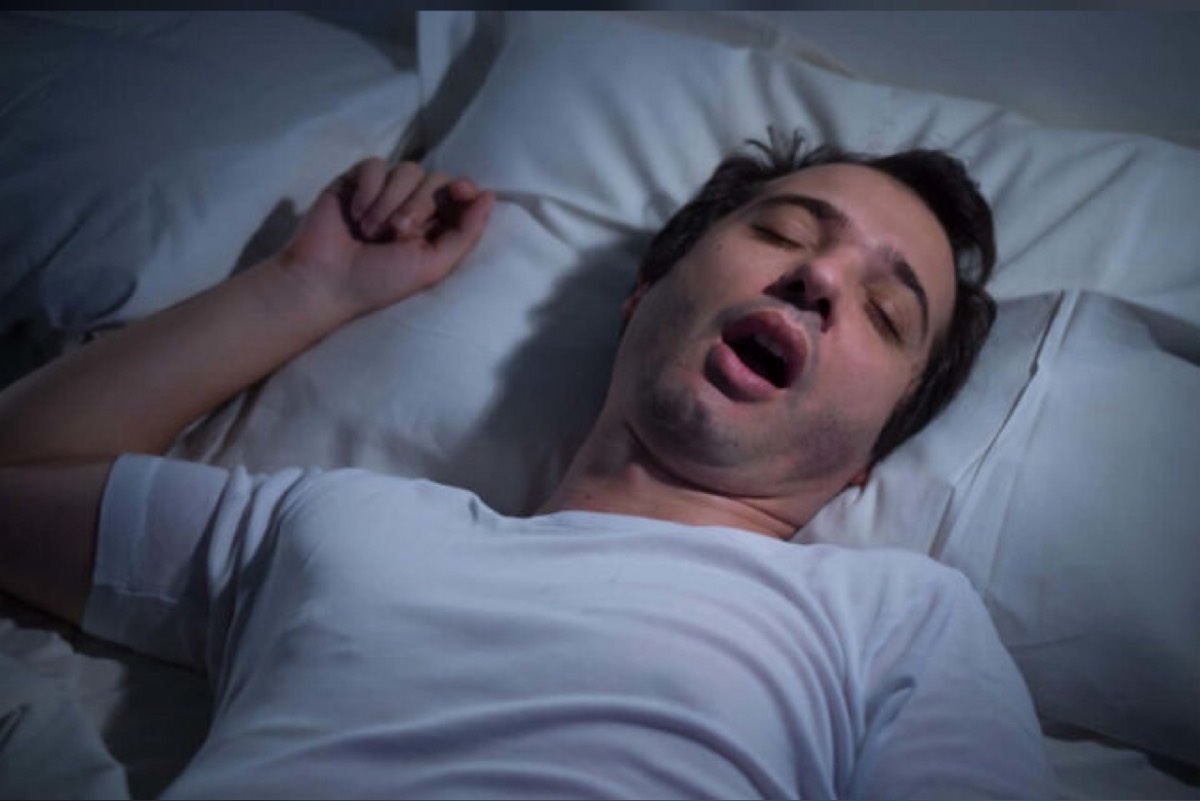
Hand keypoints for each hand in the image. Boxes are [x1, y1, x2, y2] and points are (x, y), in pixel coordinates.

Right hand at [278, 158, 494, 319]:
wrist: (327, 280)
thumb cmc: (380, 282)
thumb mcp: (433, 265)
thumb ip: (466, 233)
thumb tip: (490, 196)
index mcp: (435, 227)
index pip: (460, 194)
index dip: (464, 187)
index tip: (459, 191)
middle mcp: (413, 205)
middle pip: (436, 179)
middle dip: (419, 205)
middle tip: (396, 234)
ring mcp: (385, 191)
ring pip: (408, 169)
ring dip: (391, 201)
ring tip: (371, 231)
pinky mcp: (357, 180)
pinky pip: (376, 165)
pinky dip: (370, 189)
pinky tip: (355, 214)